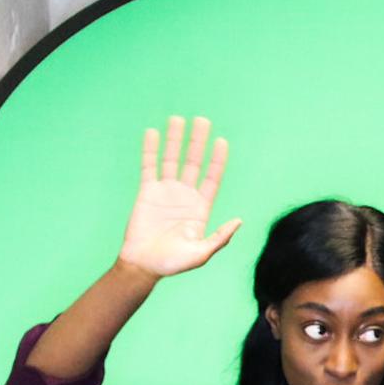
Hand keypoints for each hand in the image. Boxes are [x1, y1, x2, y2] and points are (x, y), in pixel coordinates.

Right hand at [118, 116, 241, 278]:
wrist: (144, 265)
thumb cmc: (173, 263)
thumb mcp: (202, 253)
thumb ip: (220, 237)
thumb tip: (239, 221)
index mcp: (201, 208)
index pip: (212, 178)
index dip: (217, 160)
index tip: (222, 141)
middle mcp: (185, 196)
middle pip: (194, 162)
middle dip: (198, 142)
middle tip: (202, 120)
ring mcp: (166, 192)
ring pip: (172, 159)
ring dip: (175, 140)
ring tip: (178, 119)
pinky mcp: (147, 192)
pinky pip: (149, 166)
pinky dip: (151, 150)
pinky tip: (153, 133)